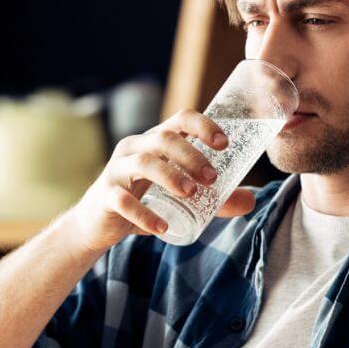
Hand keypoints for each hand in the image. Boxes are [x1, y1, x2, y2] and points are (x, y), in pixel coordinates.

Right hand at [61, 109, 256, 255]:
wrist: (98, 225)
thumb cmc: (143, 202)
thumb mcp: (180, 198)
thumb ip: (214, 200)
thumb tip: (250, 200)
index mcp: (155, 142)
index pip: (180, 120)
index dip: (203, 126)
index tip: (224, 144)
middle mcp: (135, 148)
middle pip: (164, 138)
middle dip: (192, 156)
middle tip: (212, 179)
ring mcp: (117, 170)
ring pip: (143, 161)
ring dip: (170, 175)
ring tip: (190, 194)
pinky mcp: (105, 195)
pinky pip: (122, 199)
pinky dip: (144, 213)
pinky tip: (162, 227)